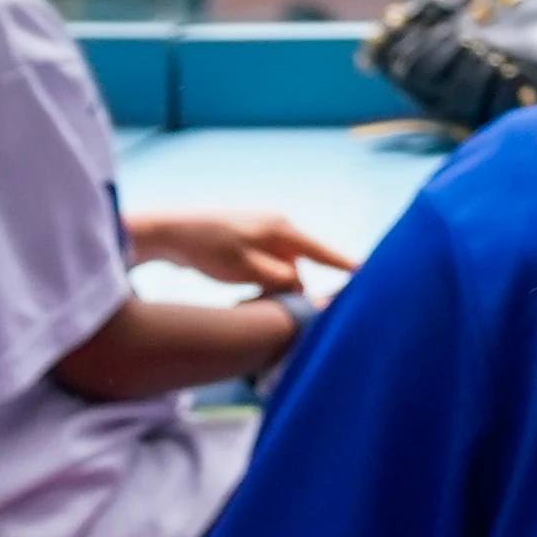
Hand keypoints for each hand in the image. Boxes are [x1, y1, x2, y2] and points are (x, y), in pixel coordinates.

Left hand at [128, 207, 355, 293]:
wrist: (169, 233)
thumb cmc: (209, 249)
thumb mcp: (248, 270)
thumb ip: (281, 280)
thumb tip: (302, 289)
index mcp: (282, 229)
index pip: (321, 251)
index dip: (344, 265)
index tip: (367, 274)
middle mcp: (276, 227)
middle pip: (299, 265)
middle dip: (293, 288)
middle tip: (275, 309)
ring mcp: (260, 233)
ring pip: (281, 268)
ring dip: (272, 288)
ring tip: (249, 300)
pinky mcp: (245, 242)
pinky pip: (265, 266)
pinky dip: (260, 282)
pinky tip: (241, 292)